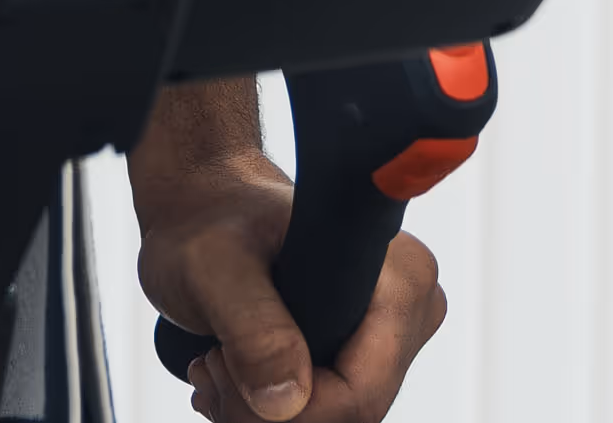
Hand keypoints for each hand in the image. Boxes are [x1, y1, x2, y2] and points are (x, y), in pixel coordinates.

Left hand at [131, 129, 446, 420]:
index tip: (232, 375)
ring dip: (264, 413)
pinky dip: (274, 410)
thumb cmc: (214, 221)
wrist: (203, 211)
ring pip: (337, 416)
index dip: (298, 406)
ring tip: (214, 367)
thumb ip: (254, 328)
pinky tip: (233, 376)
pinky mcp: (363, 352)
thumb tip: (288, 399)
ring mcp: (388, 334)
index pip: (364, 387)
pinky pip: (327, 410)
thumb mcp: (217, 267)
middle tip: (212, 369)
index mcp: (397, 273)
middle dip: (272, 412)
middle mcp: (408, 307)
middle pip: (353, 409)